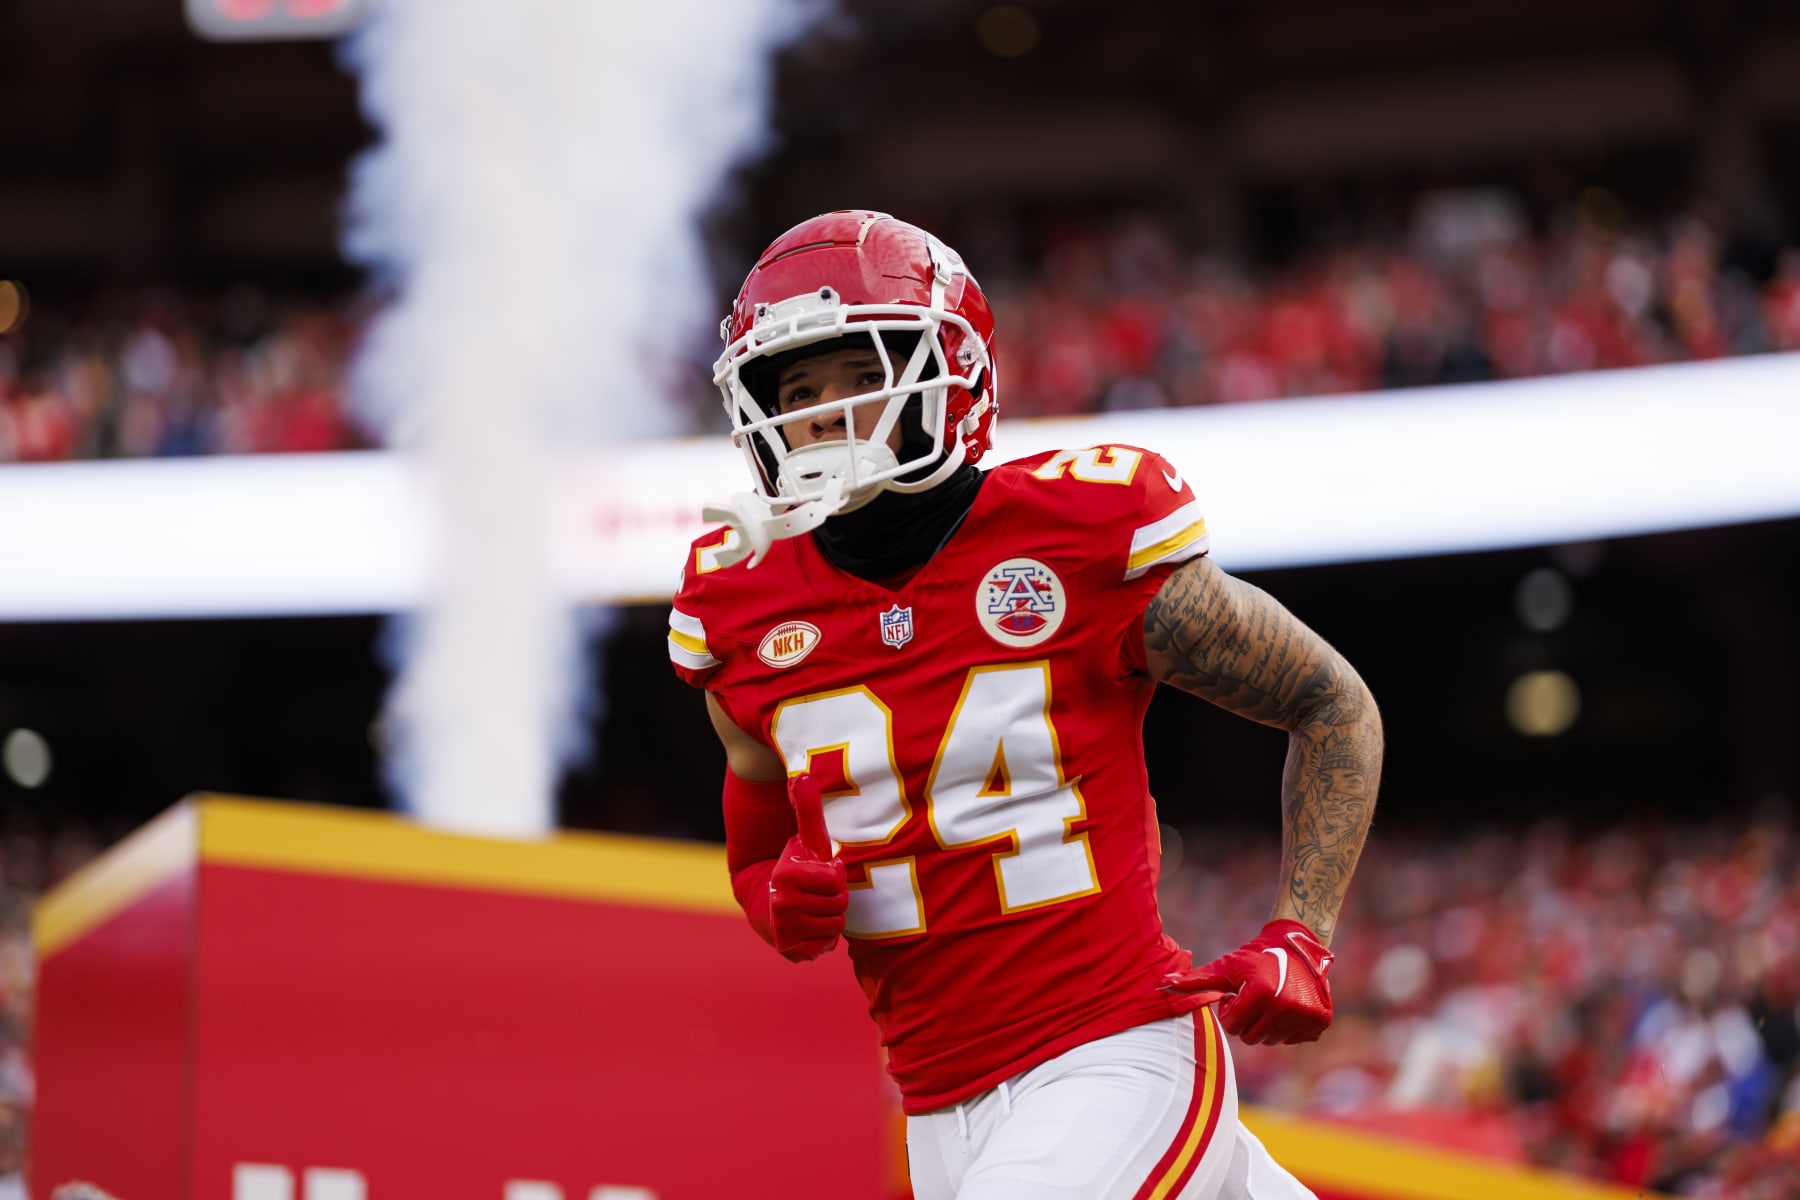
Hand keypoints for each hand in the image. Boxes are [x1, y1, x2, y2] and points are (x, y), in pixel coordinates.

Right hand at [768, 774, 846, 961]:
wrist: (765, 902)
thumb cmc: (793, 866)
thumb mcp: (803, 838)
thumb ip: (807, 808)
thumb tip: (803, 775)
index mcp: (786, 876)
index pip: (836, 881)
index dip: (834, 875)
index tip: (821, 871)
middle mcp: (783, 905)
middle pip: (839, 905)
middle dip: (833, 897)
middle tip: (817, 891)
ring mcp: (786, 931)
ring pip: (835, 925)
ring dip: (829, 915)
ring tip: (813, 906)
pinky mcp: (791, 950)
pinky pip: (826, 944)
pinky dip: (822, 936)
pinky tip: (809, 924)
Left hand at [1162, 919, 1333, 1044]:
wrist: (1297, 943)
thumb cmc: (1254, 956)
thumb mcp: (1226, 967)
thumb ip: (1196, 981)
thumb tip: (1161, 987)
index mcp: (1261, 994)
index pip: (1232, 1027)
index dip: (1230, 1011)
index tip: (1238, 994)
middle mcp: (1286, 1007)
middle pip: (1251, 1038)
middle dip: (1247, 1021)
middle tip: (1254, 997)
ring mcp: (1306, 1016)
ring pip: (1272, 1041)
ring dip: (1266, 1025)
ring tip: (1271, 999)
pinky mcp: (1321, 1021)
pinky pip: (1295, 1040)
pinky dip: (1289, 1027)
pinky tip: (1289, 1005)